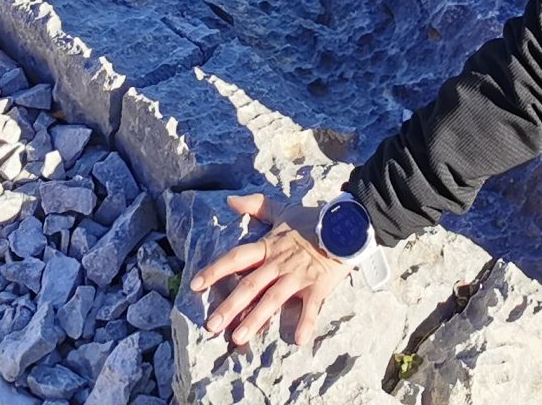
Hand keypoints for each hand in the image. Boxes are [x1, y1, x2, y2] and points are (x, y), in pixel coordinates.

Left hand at [187, 193, 348, 349]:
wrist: (346, 223)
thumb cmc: (312, 220)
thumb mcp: (283, 210)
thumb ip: (256, 206)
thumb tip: (230, 201)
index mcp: (268, 246)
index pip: (237, 257)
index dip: (215, 270)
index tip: (195, 285)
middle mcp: (279, 263)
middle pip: (250, 285)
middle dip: (230, 306)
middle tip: (211, 326)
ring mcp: (298, 275)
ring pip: (273, 299)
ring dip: (256, 318)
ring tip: (239, 338)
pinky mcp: (318, 285)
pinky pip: (311, 306)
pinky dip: (307, 322)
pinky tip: (299, 340)